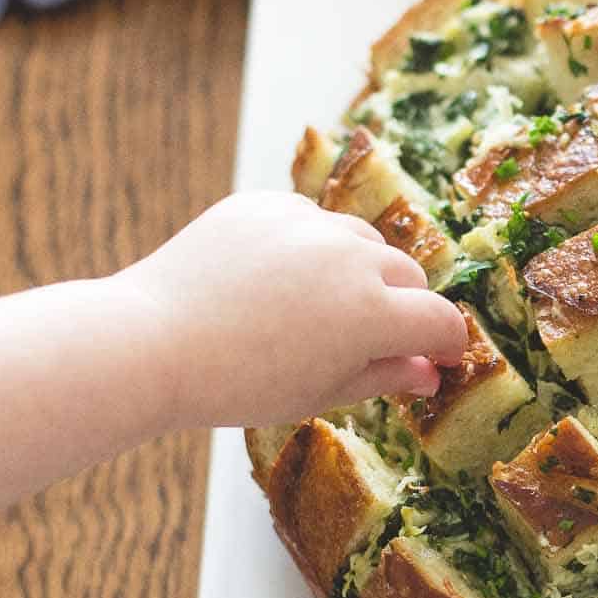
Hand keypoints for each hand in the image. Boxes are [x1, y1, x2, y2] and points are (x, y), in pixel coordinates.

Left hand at [123, 192, 466, 427]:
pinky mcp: (266, 204)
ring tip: (318, 308)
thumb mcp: (321, 392)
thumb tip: (428, 372)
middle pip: (407, 275)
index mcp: (372, 314)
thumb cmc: (238, 383)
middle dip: (402, 307)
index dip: (447, 344)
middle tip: (372, 339)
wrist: (150, 342)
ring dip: (358, 271)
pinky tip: (276, 282)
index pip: (440, 321)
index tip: (441, 358)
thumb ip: (385, 376)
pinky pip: (309, 221)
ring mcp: (307, 223)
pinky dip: (309, 247)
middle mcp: (350, 257)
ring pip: (361, 241)